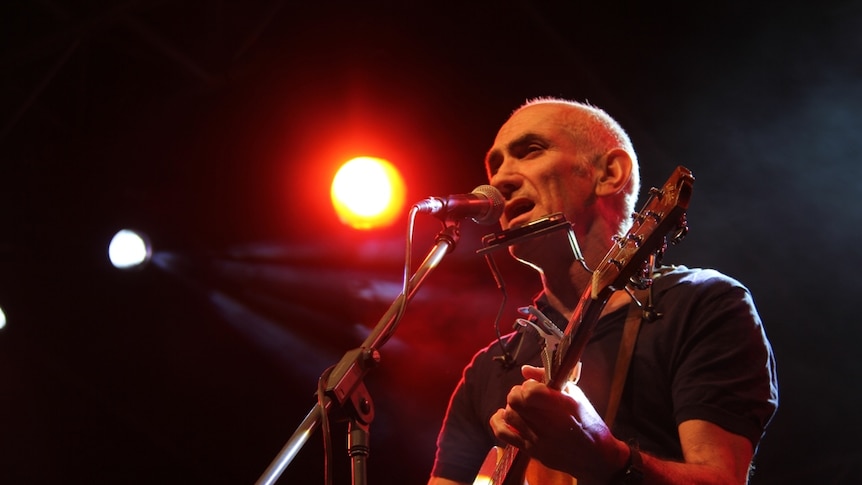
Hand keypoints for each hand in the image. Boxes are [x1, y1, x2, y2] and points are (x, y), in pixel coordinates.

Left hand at [489, 365, 628, 482]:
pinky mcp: (532, 451)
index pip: (531, 391)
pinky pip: (503, 433)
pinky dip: (498, 421)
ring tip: (522, 408)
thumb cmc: (588, 423)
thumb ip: (550, 380)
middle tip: (526, 396)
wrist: (596, 457)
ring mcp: (539, 439)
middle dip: (518, 393)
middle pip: (516, 401)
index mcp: (565, 406)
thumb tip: (525, 370)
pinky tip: (504, 415)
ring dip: (512, 407)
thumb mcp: (576, 396)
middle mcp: (551, 424)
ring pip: (509, 414)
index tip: (535, 387)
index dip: (529, 385)